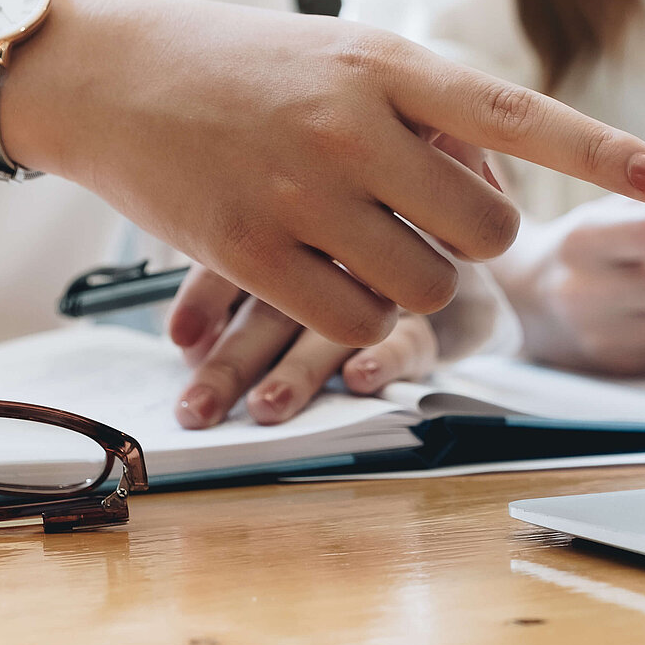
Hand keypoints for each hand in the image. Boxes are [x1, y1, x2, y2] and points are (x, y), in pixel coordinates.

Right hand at [4, 0, 644, 347]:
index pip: (514, 112)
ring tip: (365, 243)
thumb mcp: (339, 54)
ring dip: (416, 281)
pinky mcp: (249, 248)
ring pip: (428, 281)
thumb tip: (498, 182)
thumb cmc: (236, 64)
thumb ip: (423, 109)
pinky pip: (354, 319)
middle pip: (487, 225)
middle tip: (428, 220)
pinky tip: (324, 279)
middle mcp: (352, 122)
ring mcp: (301, 188)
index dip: (596, 150)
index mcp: (385, 61)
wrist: (104, 73)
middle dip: (477, 240)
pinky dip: (359, 318)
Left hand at [166, 265, 437, 426]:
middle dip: (234, 363)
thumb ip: (235, 291)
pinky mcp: (443, 317)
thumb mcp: (301, 268)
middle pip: (277, 308)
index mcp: (299, 234)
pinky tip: (359, 377)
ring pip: (336, 330)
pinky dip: (385, 359)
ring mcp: (392, 288)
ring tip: (267, 406)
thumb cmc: (365, 261)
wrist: (464, 245)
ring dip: (299, 371)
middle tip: (198, 410)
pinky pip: (412, 340)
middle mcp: (343, 258)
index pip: (243, 260)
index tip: (180, 337)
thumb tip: (184, 341)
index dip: (207, 296)